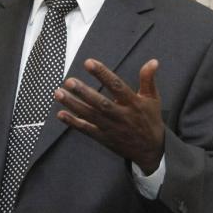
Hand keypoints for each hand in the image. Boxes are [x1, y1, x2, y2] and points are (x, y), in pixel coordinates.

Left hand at [54, 58, 164, 173]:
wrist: (151, 151)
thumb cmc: (150, 121)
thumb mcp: (153, 99)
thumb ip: (148, 79)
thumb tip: (153, 62)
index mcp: (133, 103)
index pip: (117, 86)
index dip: (103, 74)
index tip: (89, 63)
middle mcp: (121, 115)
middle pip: (100, 103)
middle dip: (84, 92)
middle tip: (69, 81)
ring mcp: (111, 128)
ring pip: (90, 115)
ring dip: (73, 104)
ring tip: (58, 93)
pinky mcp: (104, 138)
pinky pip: (86, 129)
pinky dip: (73, 122)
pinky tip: (61, 114)